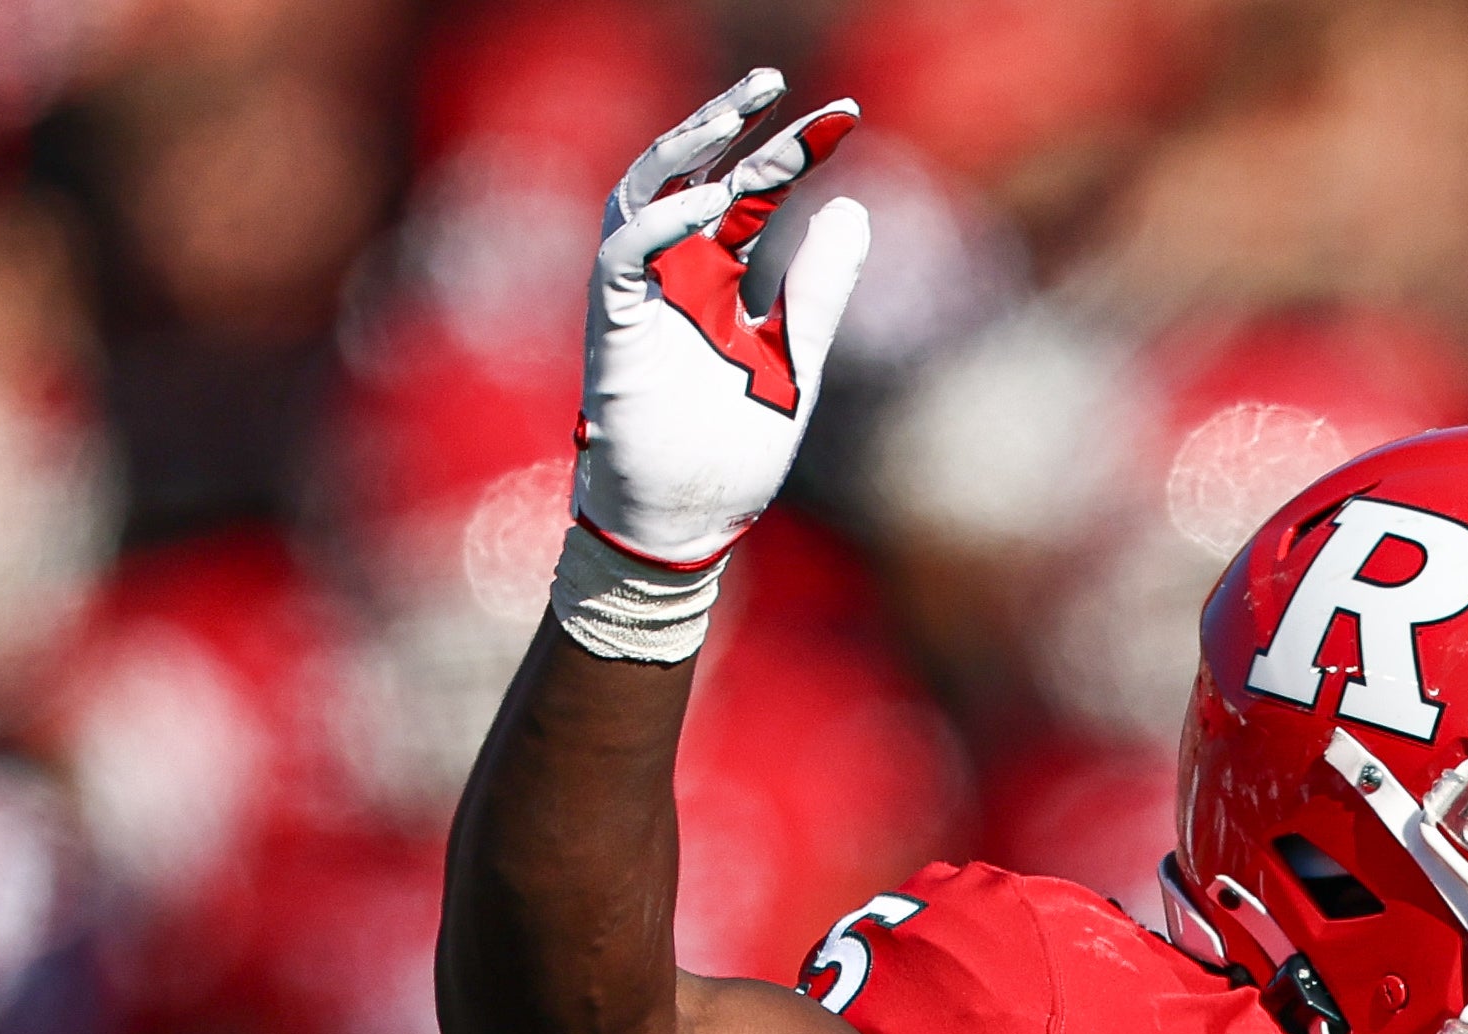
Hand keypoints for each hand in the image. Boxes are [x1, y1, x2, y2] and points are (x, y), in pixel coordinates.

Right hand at [576, 72, 868, 571]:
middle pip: (699, 172)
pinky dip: (664, 222)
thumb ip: (818, 289)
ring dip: (686, 148)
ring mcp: (642, 292)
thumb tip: (853, 208)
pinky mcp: (614, 321)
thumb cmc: (732, 449)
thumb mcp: (797, 359)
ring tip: (737, 116)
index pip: (757, 191)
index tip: (845, 115)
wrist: (686, 519)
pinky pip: (623, 252)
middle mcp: (678, 271)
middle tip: (776, 79)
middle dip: (734, 121)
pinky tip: (714, 200)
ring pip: (646, 191)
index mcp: (721, 276)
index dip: (795, 150)